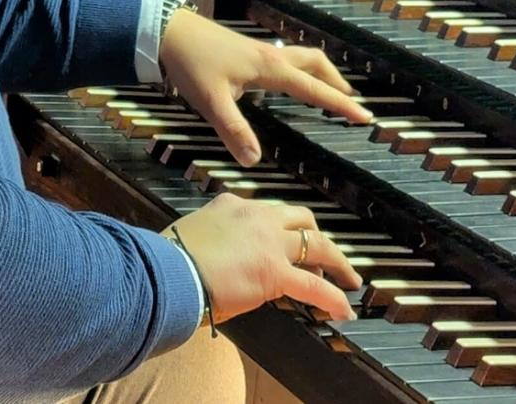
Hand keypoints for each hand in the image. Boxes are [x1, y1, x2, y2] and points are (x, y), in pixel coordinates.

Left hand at [159, 8, 370, 164]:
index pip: (314, 88)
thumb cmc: (192, 64)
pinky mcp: (250, 50)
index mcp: (270, 69)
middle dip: (337, 83)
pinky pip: (288, 58)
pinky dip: (302, 69)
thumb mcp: (212, 102)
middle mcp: (272, 56)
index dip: (340, 104)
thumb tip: (255, 162)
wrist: (170, 30)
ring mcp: (261, 50)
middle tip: (353, 104)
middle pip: (316, 65)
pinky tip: (292, 81)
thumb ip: (234, 131)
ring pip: (303, 57)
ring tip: (332, 91)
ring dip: (322, 73)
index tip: (365, 116)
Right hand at [167, 193, 360, 322]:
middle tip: (325, 256)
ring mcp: (269, 242)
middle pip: (300, 219)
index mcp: (230, 205)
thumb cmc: (168, 261)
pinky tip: (342, 310)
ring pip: (316, 244)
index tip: (282, 245)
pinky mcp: (276, 272)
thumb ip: (212, 241)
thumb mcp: (191, 236)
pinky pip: (315, 286)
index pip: (266, 213)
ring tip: (347, 278)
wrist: (168, 272)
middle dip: (315, 237)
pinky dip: (333, 298)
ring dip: (336, 261)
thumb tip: (219, 261)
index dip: (279, 230)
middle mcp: (255, 217)